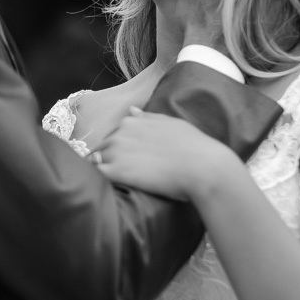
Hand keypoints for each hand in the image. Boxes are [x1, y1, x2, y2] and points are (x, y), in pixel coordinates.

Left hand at [92, 107, 243, 201]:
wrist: (203, 167)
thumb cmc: (192, 146)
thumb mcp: (170, 124)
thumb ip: (147, 118)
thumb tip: (130, 110)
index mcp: (130, 121)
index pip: (113, 135)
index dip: (119, 150)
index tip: (130, 161)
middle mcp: (119, 133)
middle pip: (102, 148)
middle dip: (108, 160)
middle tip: (126, 175)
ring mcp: (115, 152)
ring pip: (96, 161)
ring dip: (103, 171)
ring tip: (118, 184)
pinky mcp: (116, 172)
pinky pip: (96, 176)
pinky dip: (99, 181)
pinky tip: (111, 189)